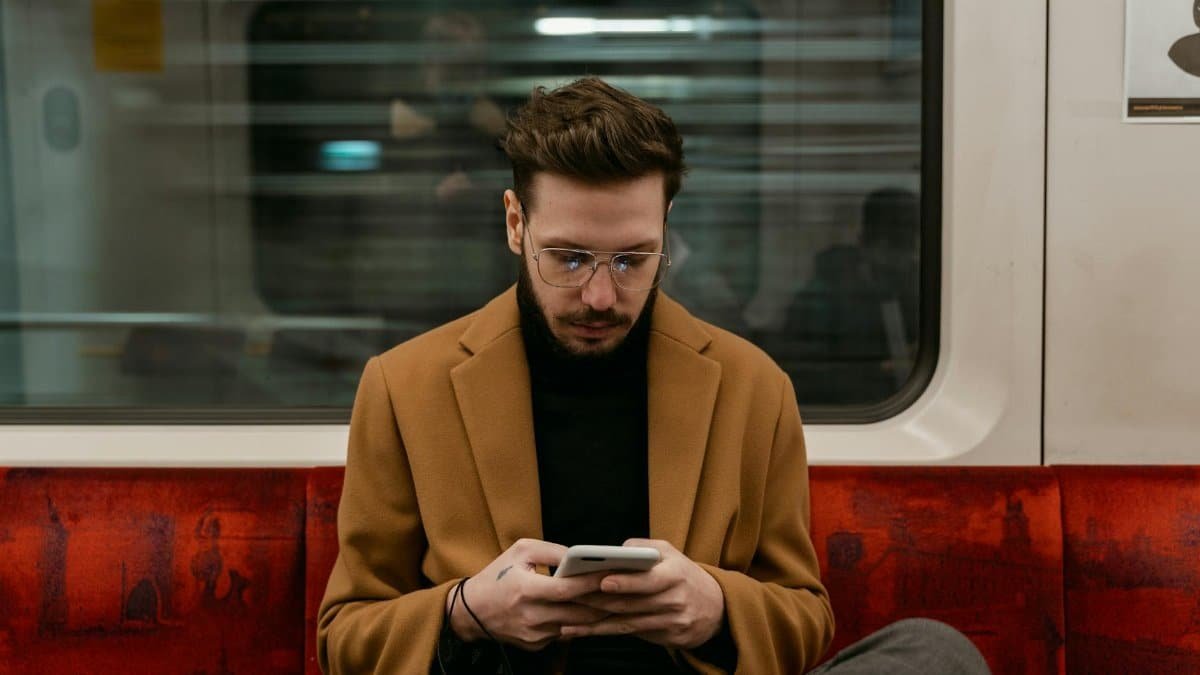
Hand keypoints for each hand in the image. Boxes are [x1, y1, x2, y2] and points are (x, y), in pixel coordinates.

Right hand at [445, 538, 609, 650]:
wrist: (472, 611)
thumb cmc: (498, 575)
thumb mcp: (520, 551)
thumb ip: (552, 551)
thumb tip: (581, 555)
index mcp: (526, 590)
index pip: (568, 589)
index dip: (593, 582)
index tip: (615, 572)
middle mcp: (532, 617)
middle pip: (579, 613)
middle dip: (605, 601)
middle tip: (629, 589)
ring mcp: (535, 635)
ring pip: (577, 626)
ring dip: (599, 614)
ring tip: (620, 599)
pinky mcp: (537, 645)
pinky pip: (565, 633)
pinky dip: (580, 623)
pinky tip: (596, 612)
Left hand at [560, 539, 725, 648]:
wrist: (715, 607)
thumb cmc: (684, 575)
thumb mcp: (670, 553)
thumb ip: (643, 547)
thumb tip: (615, 550)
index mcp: (676, 574)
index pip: (649, 579)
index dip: (626, 582)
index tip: (603, 580)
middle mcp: (675, 600)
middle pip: (632, 604)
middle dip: (598, 601)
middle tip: (570, 598)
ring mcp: (671, 622)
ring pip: (627, 622)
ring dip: (595, 622)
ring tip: (568, 620)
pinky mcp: (666, 639)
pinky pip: (630, 635)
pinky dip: (603, 632)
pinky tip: (581, 631)